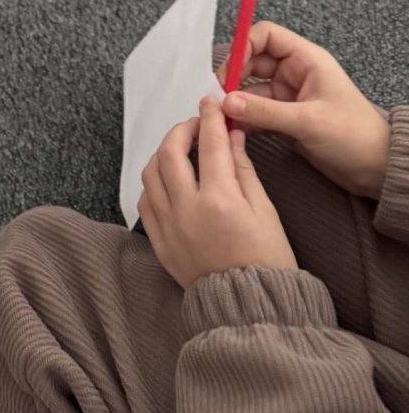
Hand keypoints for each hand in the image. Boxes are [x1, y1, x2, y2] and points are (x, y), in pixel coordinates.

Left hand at [138, 97, 295, 288]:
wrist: (252, 310)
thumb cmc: (268, 260)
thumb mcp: (266, 212)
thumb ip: (243, 170)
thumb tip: (231, 135)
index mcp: (220, 200)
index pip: (210, 144)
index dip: (210, 118)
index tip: (211, 102)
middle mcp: (187, 209)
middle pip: (170, 152)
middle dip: (181, 130)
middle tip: (196, 124)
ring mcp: (168, 226)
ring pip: (150, 173)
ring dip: (163, 154)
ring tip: (181, 150)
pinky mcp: (159, 242)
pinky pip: (145, 202)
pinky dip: (154, 183)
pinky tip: (169, 180)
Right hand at [219, 21, 390, 198]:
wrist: (378, 170)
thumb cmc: (354, 136)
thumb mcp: (308, 122)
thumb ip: (265, 111)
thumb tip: (226, 103)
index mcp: (306, 60)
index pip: (265, 36)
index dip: (243, 47)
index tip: (226, 71)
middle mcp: (295, 73)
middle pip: (252, 62)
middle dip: (233, 77)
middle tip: (217, 98)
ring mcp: (289, 95)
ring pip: (251, 89)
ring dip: (236, 101)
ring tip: (220, 117)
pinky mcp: (285, 118)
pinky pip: (257, 111)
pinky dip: (244, 118)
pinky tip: (231, 129)